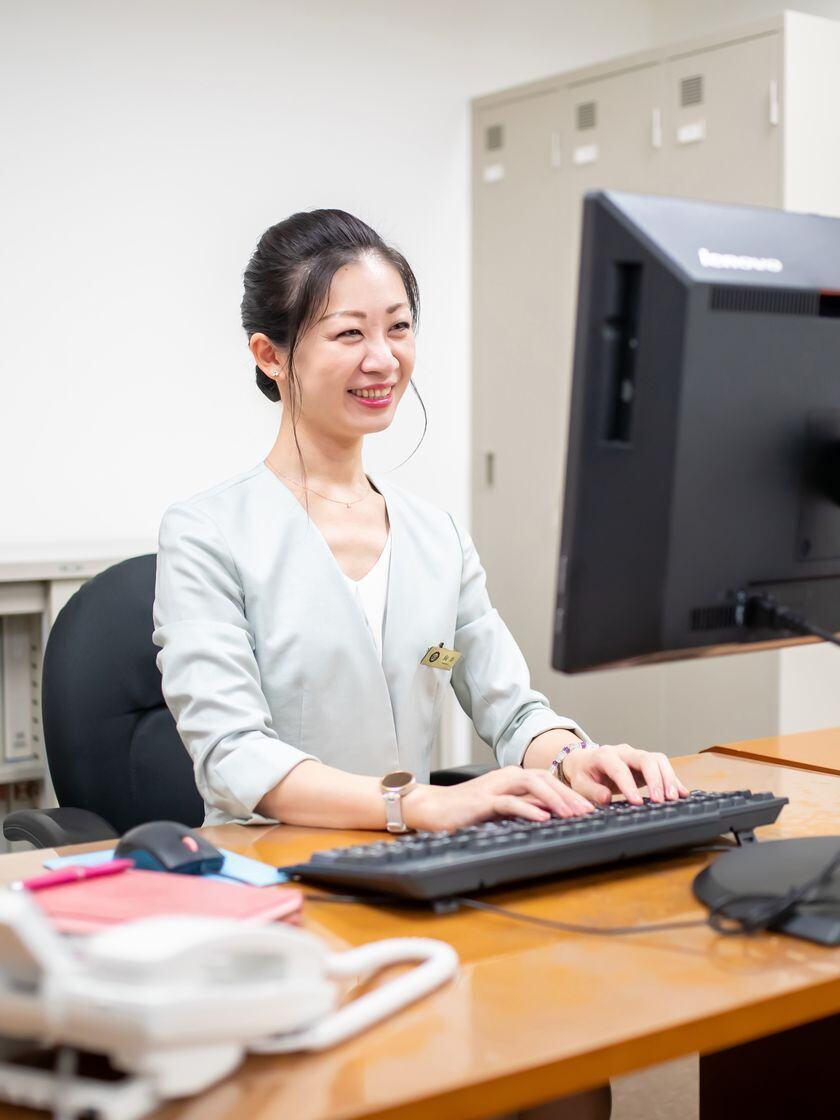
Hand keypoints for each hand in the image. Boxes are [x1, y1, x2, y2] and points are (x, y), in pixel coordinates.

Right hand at [403, 766, 595, 832]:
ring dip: (554, 799)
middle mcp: (506, 777)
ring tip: (571, 814)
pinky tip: (542, 818)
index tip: (588, 808)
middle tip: (588, 811)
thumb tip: (549, 818)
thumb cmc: (464, 810)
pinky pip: (510, 802)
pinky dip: (528, 808)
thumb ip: (521, 808)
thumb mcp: (499, 808)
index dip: (569, 792)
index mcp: (511, 778)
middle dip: (568, 795)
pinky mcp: (483, 800)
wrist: (432, 808)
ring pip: (531, 785)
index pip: (547, 780)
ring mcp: (495, 786)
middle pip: (544, 779)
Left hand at [562, 743, 689, 806]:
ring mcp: (636, 756)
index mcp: (604, 756)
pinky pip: (662, 766)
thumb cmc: (584, 774)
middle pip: (645, 759)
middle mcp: (623, 752)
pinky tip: (681, 792)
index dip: (629, 785)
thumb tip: (606, 798)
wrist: (585, 762)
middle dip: (656, 779)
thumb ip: (592, 791)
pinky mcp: (646, 763)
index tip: (636, 802)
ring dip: (668, 778)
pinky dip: (673, 779)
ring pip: (658, 760)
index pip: (619, 769)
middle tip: (661, 800)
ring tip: (674, 798)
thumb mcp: (580, 784)